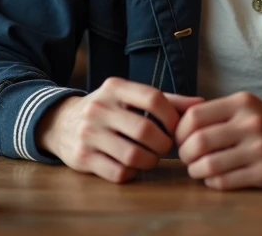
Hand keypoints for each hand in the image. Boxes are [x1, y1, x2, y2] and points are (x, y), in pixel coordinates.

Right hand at [36, 77, 201, 183]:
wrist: (60, 122)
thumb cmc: (108, 110)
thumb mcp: (131, 97)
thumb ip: (167, 101)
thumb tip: (202, 103)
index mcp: (115, 87)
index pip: (153, 98)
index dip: (172, 117)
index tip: (175, 128)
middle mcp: (99, 108)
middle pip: (145, 130)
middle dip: (163, 144)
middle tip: (165, 147)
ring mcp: (88, 133)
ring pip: (133, 155)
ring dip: (150, 161)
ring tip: (151, 158)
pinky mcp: (82, 157)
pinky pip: (117, 172)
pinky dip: (131, 173)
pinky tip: (131, 166)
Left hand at [175, 91, 261, 189]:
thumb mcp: (246, 107)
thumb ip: (216, 112)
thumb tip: (176, 123)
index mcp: (242, 103)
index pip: (194, 116)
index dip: (180, 131)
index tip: (181, 139)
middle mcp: (250, 124)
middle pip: (198, 142)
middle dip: (185, 153)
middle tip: (187, 157)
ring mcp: (259, 150)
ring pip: (209, 165)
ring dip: (195, 171)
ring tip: (198, 169)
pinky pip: (224, 182)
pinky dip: (212, 182)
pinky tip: (214, 177)